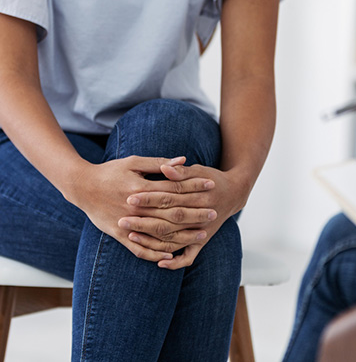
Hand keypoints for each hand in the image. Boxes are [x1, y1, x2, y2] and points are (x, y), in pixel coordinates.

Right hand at [70, 156, 212, 262]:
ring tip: (202, 235)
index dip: (194, 187)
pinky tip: (171, 256)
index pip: (174, 188)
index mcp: (142, 188)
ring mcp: (127, 223)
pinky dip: (155, 253)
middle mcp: (136, 208)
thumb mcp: (134, 162)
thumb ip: (159, 163)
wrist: (81, 186)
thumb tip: (183, 160)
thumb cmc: (110, 171)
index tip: (211, 185)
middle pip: (171, 213)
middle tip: (214, 213)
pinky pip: (139, 249)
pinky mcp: (119, 235)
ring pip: (160, 233)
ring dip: (182, 235)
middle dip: (194, 213)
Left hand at [118, 164, 244, 269]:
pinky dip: (176, 262)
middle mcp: (202, 215)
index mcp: (200, 195)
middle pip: (169, 219)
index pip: (170, 197)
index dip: (150, 197)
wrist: (234, 193)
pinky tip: (160, 262)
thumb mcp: (199, 170)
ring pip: (175, 239)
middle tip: (123, 218)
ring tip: (131, 235)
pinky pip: (189, 256)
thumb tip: (165, 167)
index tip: (130, 197)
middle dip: (145, 220)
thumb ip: (181, 171)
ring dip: (153, 240)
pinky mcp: (203, 241)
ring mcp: (203, 231)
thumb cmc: (212, 178)